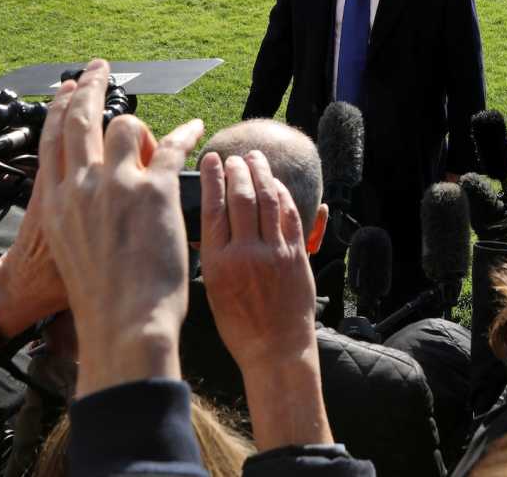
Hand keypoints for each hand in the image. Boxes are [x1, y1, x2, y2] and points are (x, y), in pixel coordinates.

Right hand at [36, 59, 202, 396]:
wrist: (122, 324)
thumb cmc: (102, 301)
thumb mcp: (71, 251)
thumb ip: (78, 217)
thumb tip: (91, 201)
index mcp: (58, 203)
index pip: (53, 140)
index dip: (61, 109)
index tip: (68, 90)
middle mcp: (81, 187)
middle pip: (81, 119)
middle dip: (89, 87)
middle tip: (97, 69)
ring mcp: (117, 186)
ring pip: (125, 126)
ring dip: (140, 123)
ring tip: (150, 124)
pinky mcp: (154, 191)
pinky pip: (172, 147)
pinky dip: (186, 134)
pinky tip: (196, 129)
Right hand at [198, 149, 330, 448]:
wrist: (277, 350)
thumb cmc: (240, 328)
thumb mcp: (214, 292)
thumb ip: (214, 256)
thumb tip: (210, 226)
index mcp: (219, 262)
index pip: (212, 208)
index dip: (212, 178)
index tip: (210, 159)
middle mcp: (246, 253)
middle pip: (241, 198)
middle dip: (237, 171)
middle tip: (234, 157)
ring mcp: (274, 252)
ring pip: (267, 200)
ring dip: (261, 174)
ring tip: (255, 158)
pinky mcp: (297, 255)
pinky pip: (290, 216)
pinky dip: (282, 195)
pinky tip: (275, 184)